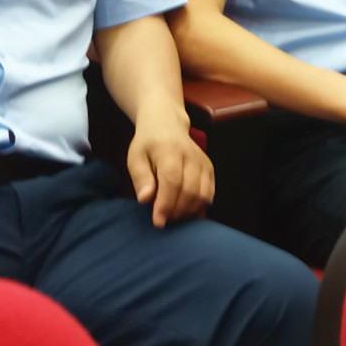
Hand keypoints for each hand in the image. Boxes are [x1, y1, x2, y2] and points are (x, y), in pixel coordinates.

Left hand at [125, 110, 213, 226]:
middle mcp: (190, 156)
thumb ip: (140, 178)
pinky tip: (186, 209)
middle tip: (164, 218)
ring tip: (173, 214)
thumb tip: (145, 199)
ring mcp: (203, 161)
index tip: (158, 222)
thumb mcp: (135, 157)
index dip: (166, 204)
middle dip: (176, 211)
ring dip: (188, 211)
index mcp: (169, 151)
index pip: (172, 181)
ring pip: (202, 194)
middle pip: (189, 191)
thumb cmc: (148, 143)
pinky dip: (199, 205)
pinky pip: (210, 193)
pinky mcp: (209, 168)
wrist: (167, 123)